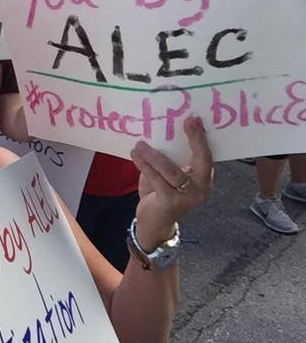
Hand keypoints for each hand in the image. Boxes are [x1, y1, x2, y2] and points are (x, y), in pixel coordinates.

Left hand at [130, 115, 212, 250]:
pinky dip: (144, 165)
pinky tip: (135, 155)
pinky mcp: (170, 202)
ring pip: (172, 170)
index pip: (207, 155)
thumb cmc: (162, 193)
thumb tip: (160, 132)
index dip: (200, 137)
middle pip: (200, 160)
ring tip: (140, 144)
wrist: (155, 222)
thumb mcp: (170, 175)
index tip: (193, 119)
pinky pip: (156, 179)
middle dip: (193, 139)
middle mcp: (201, 187)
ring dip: (154, 155)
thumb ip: (171, 159)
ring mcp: (188, 196)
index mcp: (204, 178)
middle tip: (182, 122)